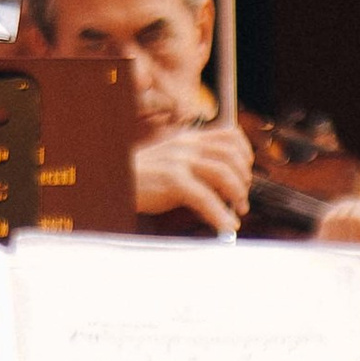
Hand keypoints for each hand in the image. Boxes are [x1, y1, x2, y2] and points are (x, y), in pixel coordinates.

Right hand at [135, 123, 253, 230]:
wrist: (112, 179)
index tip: (247, 170)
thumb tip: (220, 184)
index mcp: (188, 138)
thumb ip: (193, 163)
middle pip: (232, 155)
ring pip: (224, 174)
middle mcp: (186, 145)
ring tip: (237, 211)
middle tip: (242, 198)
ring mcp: (180, 161)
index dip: (245, 152)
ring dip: (237, 195)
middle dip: (244, 179)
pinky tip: (226, 226)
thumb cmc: (140, 176)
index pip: (229, 134)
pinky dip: (221, 216)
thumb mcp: (169, 160)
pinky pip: (207, 199)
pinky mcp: (173, 181)